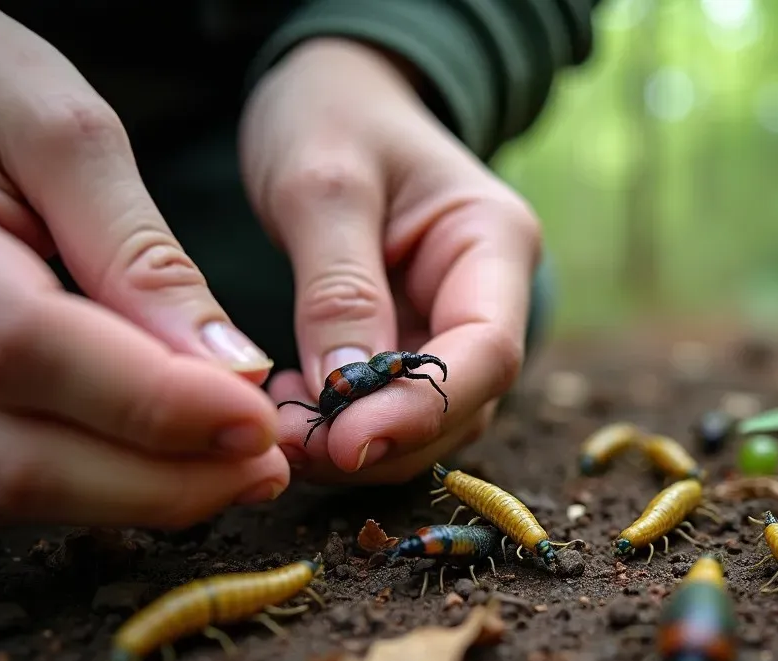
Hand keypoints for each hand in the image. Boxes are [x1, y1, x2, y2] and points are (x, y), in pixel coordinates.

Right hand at [0, 3, 288, 526]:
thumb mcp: (54, 132)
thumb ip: (137, 249)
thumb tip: (230, 365)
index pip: (36, 353)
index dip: (157, 402)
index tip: (261, 419)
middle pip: (26, 460)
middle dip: (168, 480)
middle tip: (270, 465)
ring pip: (20, 488)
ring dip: (145, 496)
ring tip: (243, 469)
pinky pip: (16, 477)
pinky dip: (107, 484)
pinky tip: (176, 463)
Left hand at [240, 39, 540, 482]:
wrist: (335, 96)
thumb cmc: (334, 115)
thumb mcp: (325, 184)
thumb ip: (339, 287)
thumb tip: (344, 394)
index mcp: (494, 242)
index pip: (488, 351)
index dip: (423, 409)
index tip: (345, 443)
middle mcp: (488, 296)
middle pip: (464, 402)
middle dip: (383, 437)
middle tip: (291, 447)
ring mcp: (452, 325)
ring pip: (429, 419)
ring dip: (360, 443)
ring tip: (282, 428)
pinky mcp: (413, 344)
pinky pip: (392, 406)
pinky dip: (345, 426)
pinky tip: (293, 410)